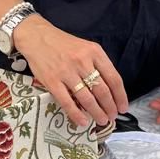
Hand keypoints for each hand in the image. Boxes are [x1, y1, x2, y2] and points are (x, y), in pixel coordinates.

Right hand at [13, 15, 127, 127]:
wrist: (37, 37)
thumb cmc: (63, 44)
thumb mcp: (85, 48)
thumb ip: (97, 65)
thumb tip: (109, 89)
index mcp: (94, 52)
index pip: (113, 78)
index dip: (120, 96)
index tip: (123, 107)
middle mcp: (82, 62)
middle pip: (102, 90)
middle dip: (110, 107)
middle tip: (112, 117)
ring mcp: (67, 72)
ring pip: (87, 98)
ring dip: (97, 112)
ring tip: (101, 120)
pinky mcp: (52, 81)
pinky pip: (67, 102)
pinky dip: (76, 114)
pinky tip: (83, 121)